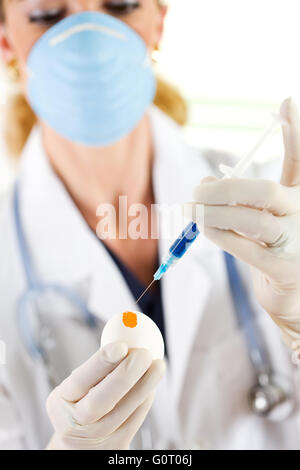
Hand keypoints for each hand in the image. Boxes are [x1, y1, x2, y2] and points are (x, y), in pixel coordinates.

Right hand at [46, 342, 164, 449]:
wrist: (77, 445)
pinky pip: (134, 422)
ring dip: (145, 385)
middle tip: (144, 353)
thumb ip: (97, 367)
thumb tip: (126, 331)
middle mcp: (73, 425)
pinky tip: (151, 384)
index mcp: (59, 402)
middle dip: (126, 374)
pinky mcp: (114, 448)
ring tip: (157, 365)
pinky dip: (145, 400)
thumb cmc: (82, 403)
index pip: (80, 380)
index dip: (101, 362)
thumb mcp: (77, 388)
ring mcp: (94, 441)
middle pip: (101, 400)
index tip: (121, 345)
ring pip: (123, 411)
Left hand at [184, 98, 299, 347]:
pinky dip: (220, 234)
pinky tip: (205, 228)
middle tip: (197, 190)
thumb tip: (206, 181)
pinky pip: (245, 246)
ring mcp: (295, 241)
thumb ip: (241, 197)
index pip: (299, 161)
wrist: (295, 293)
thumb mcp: (263, 217)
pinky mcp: (282, 268)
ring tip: (193, 210)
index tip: (285, 103)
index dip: (294, 133)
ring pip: (252, 219)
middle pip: (265, 190)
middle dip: (225, 188)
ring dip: (215, 213)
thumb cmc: (274, 248)